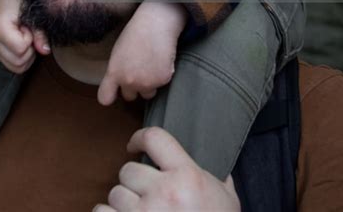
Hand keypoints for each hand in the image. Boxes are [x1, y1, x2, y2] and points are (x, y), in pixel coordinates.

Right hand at [0, 0, 49, 72]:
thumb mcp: (35, 10)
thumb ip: (40, 31)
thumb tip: (45, 51)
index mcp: (1, 28)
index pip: (20, 49)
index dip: (30, 39)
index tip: (29, 25)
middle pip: (18, 63)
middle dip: (30, 50)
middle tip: (30, 31)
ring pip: (16, 67)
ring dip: (27, 55)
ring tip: (27, 35)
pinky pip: (13, 64)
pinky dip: (22, 57)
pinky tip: (24, 40)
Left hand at [93, 127, 239, 210]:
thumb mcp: (227, 201)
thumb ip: (218, 179)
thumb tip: (218, 167)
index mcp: (188, 176)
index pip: (154, 137)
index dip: (139, 138)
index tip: (133, 146)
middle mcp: (164, 192)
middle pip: (128, 170)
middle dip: (134, 182)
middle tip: (144, 194)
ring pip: (115, 193)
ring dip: (123, 202)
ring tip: (138, 211)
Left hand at [97, 0, 186, 104]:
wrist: (156, 23)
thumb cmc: (135, 33)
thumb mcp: (117, 53)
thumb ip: (116, 71)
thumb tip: (119, 83)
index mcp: (114, 73)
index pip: (105, 98)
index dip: (110, 96)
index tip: (115, 91)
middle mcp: (129, 81)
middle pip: (129, 97)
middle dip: (134, 87)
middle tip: (139, 69)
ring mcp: (147, 82)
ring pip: (147, 93)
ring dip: (149, 84)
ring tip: (151, 64)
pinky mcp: (163, 79)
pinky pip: (161, 84)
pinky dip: (162, 75)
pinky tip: (161, 60)